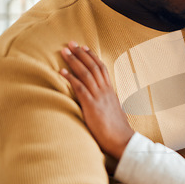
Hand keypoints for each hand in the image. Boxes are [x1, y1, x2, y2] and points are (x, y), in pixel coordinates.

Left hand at [60, 41, 133, 158]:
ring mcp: (99, 97)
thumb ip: (107, 104)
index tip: (84, 48)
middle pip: (93, 67)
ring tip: (64, 51)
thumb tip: (102, 102)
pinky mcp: (92, 106)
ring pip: (86, 74)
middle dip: (81, 54)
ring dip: (74, 61)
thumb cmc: (117, 130)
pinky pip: (80, 88)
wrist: (123, 140)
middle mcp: (105, 91)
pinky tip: (61, 72)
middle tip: (71, 43)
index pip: (102, 69)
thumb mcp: (114, 112)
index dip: (92, 57)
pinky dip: (70, 79)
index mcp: (111, 92)